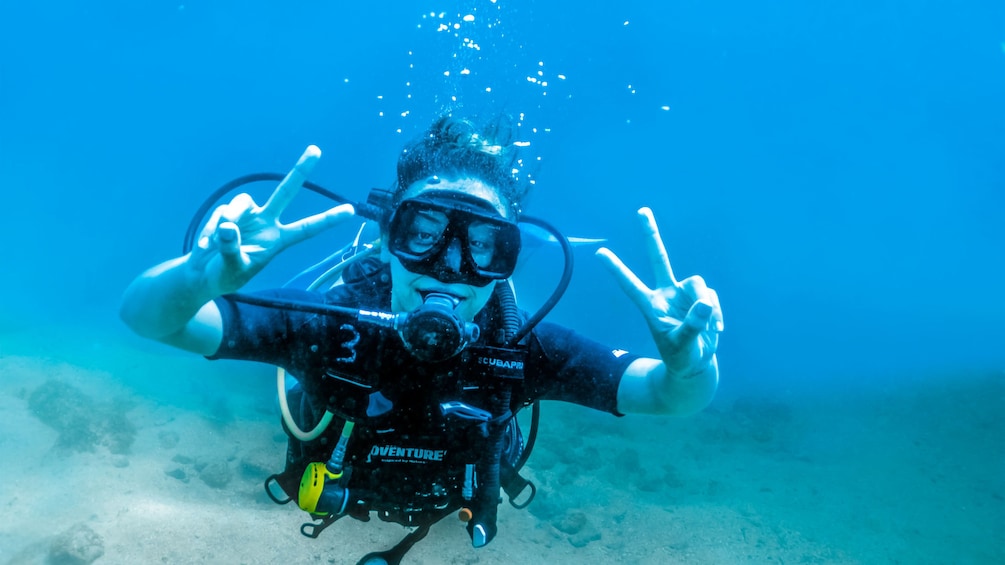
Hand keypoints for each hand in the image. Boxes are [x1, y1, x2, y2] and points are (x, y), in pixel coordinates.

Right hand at [189, 145, 354, 294]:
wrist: (202, 275)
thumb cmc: (225, 277)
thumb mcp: (233, 268)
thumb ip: (231, 248)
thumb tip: (229, 226)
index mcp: (277, 240)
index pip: (307, 228)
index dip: (328, 219)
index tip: (351, 210)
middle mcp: (266, 222)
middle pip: (286, 192)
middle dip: (300, 170)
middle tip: (316, 149)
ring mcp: (247, 216)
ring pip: (242, 202)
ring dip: (229, 217)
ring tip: (214, 243)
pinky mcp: (227, 214)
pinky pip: (222, 213)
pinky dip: (212, 230)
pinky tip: (205, 246)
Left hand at [596, 207, 722, 377]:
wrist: (697, 363)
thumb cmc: (682, 356)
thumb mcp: (683, 345)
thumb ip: (692, 325)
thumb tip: (704, 303)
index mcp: (651, 306)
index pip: (630, 284)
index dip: (616, 269)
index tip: (599, 253)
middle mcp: (666, 293)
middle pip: (659, 258)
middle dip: (651, 234)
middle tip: (641, 210)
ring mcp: (684, 294)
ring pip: (698, 284)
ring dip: (706, 306)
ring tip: (709, 329)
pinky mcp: (702, 298)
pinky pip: (711, 297)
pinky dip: (716, 313)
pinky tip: (715, 330)